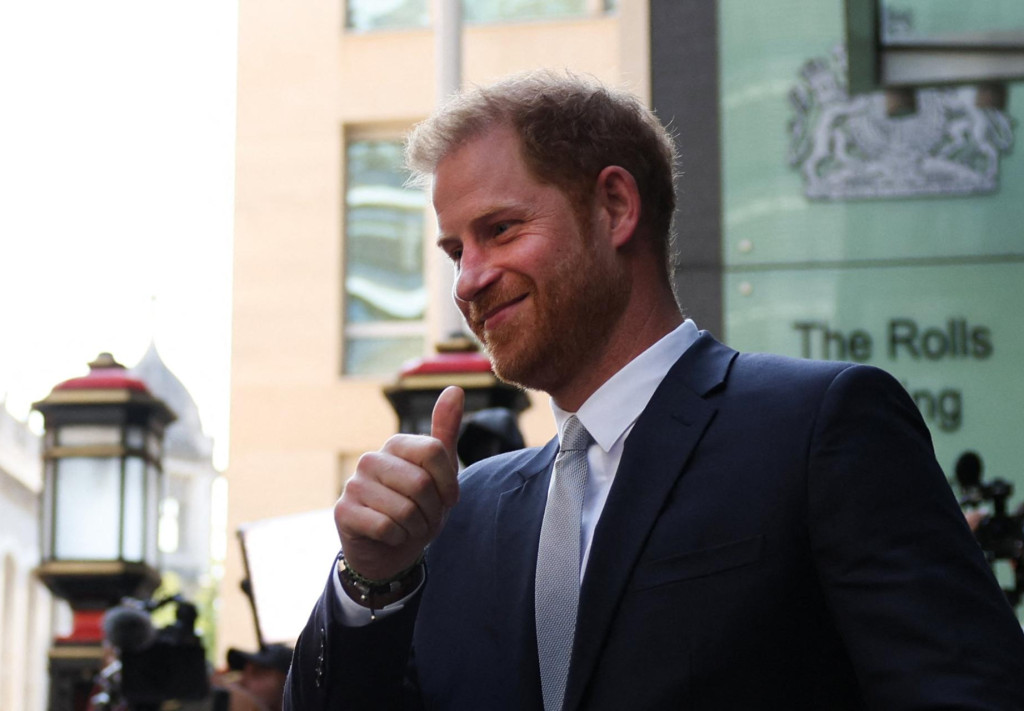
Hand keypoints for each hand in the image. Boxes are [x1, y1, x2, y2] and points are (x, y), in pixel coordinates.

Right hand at [334, 386, 464, 580]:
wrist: (390, 550)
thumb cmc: (418, 507)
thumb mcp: (439, 471)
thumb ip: (446, 431)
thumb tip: (455, 389)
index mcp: (396, 444)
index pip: (434, 451)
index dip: (449, 483)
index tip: (448, 498)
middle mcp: (371, 458)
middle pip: (421, 484)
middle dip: (432, 511)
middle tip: (423, 518)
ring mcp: (354, 484)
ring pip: (405, 510)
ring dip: (416, 528)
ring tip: (407, 528)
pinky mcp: (343, 511)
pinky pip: (385, 527)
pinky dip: (397, 539)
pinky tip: (389, 537)